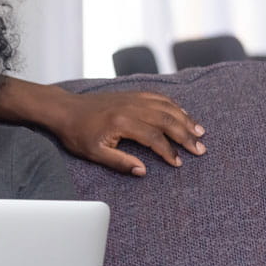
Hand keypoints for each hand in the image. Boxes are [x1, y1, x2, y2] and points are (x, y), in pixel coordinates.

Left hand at [54, 91, 205, 175]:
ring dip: (185, 119)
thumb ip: (119, 162)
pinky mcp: (132, 94)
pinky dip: (175, 105)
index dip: (168, 151)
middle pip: (167, 120)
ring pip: (167, 107)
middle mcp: (131, 107)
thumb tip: (143, 171)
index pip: (154, 138)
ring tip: (200, 133)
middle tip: (200, 149)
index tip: (178, 163)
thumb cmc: (77, 133)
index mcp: (122, 122)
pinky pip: (159, 97)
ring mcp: (133, 98)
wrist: (65, 110)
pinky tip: (184, 114)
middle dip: (186, 136)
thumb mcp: (94, 153)